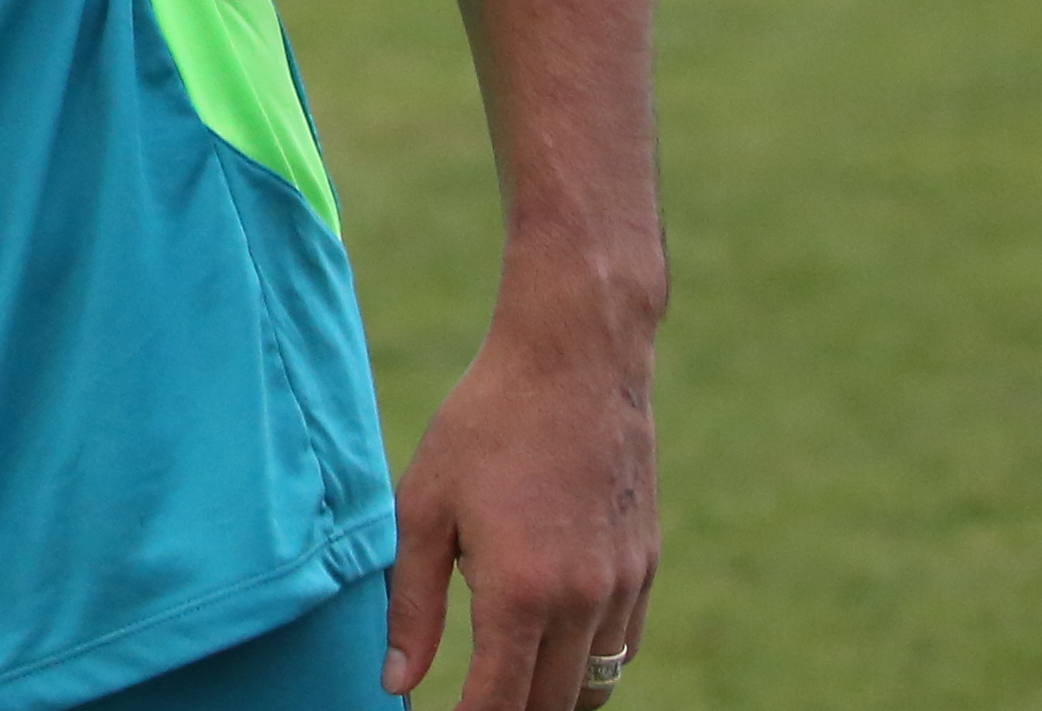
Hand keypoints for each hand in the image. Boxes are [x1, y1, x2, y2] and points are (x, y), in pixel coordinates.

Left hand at [384, 309, 659, 706]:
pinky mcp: (645, 567)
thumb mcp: (423, 508)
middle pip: (551, 706)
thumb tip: (396, 682)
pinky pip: (622, 647)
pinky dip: (589, 664)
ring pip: (595, 685)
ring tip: (509, 688)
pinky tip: (552, 649)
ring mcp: (623, 587)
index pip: (498, 702)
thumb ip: (411, 604)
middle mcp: (582, 602)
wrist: (574, 364)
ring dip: (553, 699)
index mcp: (520, 592)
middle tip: (473, 705)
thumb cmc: (483, 426)